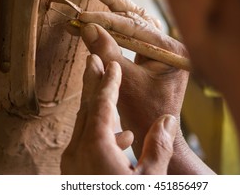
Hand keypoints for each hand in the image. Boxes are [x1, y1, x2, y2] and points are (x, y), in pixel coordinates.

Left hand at [61, 54, 177, 173]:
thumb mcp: (149, 179)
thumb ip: (158, 148)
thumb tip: (167, 121)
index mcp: (95, 148)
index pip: (102, 104)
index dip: (109, 81)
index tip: (113, 64)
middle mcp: (77, 153)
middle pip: (86, 109)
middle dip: (93, 83)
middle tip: (92, 59)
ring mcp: (72, 165)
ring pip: (85, 126)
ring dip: (99, 107)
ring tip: (112, 94)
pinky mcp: (74, 175)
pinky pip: (85, 144)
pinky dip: (102, 133)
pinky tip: (124, 138)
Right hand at [78, 0, 189, 156]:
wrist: (156, 135)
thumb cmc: (145, 115)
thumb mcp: (123, 84)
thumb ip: (107, 53)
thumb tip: (87, 27)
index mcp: (174, 52)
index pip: (136, 28)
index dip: (106, 22)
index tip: (82, 17)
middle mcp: (173, 48)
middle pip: (140, 18)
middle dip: (115, 3)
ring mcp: (165, 51)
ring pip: (138, 24)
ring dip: (117, 11)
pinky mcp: (156, 57)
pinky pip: (136, 37)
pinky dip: (119, 28)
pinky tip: (106, 17)